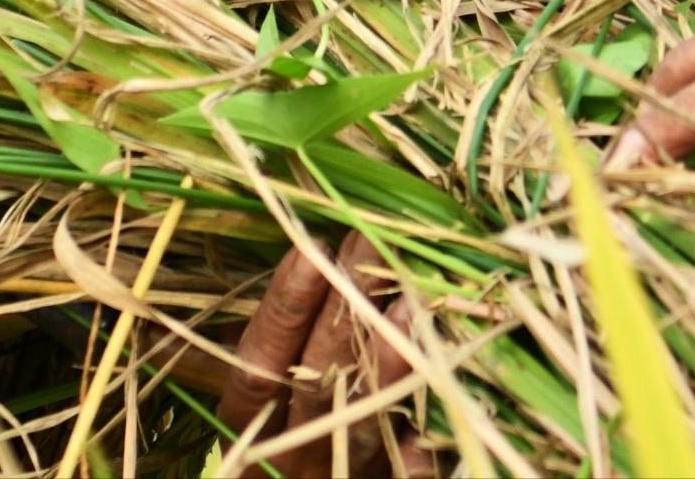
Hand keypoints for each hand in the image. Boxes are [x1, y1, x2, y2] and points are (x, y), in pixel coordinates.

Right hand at [217, 232, 435, 477]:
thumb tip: (300, 262)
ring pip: (364, 416)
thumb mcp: (261, 400)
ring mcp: (342, 475)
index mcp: (251, 426)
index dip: (284, 307)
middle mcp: (292, 453)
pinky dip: (425, 424)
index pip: (261, 363)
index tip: (310, 248)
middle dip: (345, 304)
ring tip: (409, 298)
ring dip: (387, 356)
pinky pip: (409, 465)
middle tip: (370, 238)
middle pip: (318, 377)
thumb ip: (273, 346)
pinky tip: (442, 375)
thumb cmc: (282, 441)